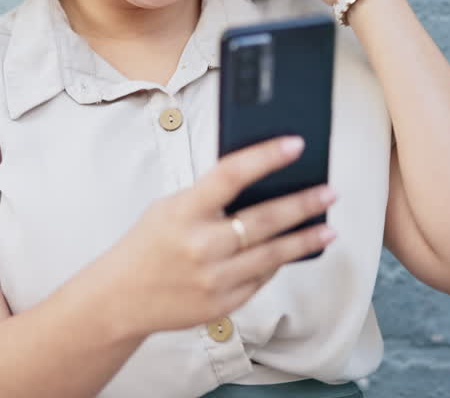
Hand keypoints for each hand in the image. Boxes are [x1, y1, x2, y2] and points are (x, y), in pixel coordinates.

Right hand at [99, 136, 337, 336]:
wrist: (120, 298)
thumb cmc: (148, 245)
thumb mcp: (169, 208)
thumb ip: (208, 197)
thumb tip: (259, 183)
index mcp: (183, 212)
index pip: (231, 175)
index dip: (267, 157)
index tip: (296, 144)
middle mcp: (201, 246)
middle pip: (264, 220)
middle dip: (303, 204)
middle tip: (329, 192)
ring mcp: (213, 279)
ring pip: (272, 255)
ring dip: (305, 239)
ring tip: (328, 228)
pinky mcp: (222, 304)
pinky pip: (261, 280)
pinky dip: (278, 263)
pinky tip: (293, 252)